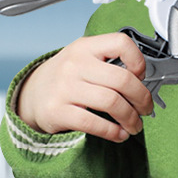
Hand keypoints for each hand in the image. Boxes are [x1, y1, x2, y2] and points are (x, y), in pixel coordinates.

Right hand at [16, 33, 153, 142]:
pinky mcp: (57, 112)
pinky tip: (119, 134)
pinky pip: (93, 123)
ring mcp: (64, 88)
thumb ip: (110, 61)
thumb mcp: (85, 57)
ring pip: (112, 103)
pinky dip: (113, 131)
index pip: (121, 43)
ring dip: (131, 118)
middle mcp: (75, 64)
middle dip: (142, 98)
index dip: (138, 60)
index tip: (142, 76)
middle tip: (146, 108)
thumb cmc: (67, 76)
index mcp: (86, 47)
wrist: (30, 94)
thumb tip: (144, 81)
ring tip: (135, 125)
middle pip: (122, 80)